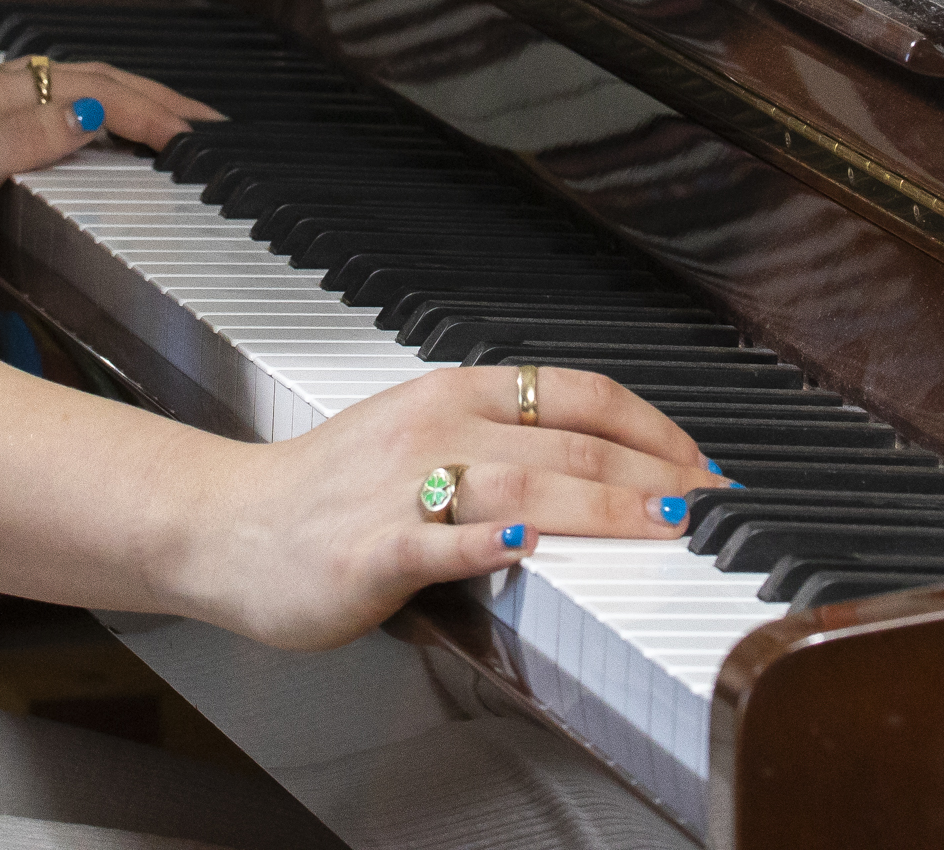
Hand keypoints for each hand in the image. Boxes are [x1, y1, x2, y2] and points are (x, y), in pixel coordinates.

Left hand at [0, 56, 222, 285]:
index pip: (85, 87)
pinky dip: (93, 113)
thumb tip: (90, 112)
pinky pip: (49, 110)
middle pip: (83, 76)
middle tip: (208, 123)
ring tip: (173, 120)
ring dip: (125, 98)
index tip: (194, 135)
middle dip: (151, 94)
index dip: (145, 107)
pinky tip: (103, 130)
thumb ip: (18, 142)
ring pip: (68, 88)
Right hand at [174, 364, 725, 652]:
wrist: (229, 525)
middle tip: (713, 506)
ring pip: (524, 485)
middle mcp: (436, 427)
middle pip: (569, 444)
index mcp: (455, 394)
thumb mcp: (421, 436)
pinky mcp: (371, 549)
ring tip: (666, 524)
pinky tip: (527, 546)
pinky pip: (438, 539)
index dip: (654, 426)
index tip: (705, 464)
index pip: (578, 394)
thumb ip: (501, 442)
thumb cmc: (330, 490)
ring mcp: (403, 487)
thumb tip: (602, 465)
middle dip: (657, 475)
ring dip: (606, 506)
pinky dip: (488, 541)